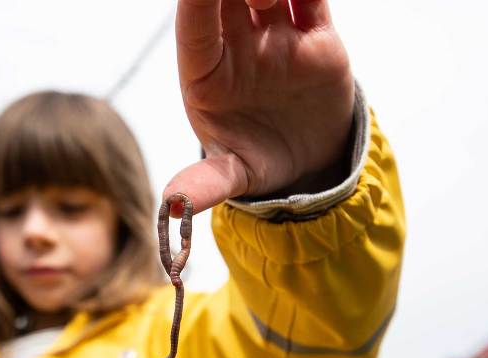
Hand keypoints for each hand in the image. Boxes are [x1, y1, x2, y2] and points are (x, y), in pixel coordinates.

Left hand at [164, 0, 353, 214]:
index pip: (194, 27)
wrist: (311, 163)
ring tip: (272, 6)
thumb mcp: (234, 176)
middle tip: (254, 2)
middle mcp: (236, 47)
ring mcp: (275, 36)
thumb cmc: (259, 163)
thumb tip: (172, 207)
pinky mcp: (316, 34)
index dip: (196, 2)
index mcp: (207, 74)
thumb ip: (206, 184)